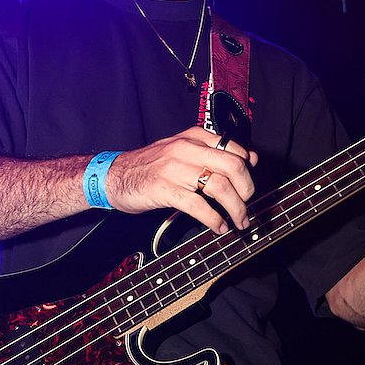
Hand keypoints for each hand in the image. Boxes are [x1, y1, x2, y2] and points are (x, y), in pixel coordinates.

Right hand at [105, 127, 257, 233]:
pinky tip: (219, 227)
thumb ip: (214, 152)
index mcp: (194, 137)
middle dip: (247, 190)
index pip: (234, 150)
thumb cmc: (150, 166)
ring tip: (239, 222)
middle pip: (233, 166)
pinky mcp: (165, 190)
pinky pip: (199, 206)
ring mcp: (176, 169)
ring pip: (220, 187)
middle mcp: (187, 149)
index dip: (249, 170)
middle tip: (247, 206)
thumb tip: (250, 158)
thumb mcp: (183, 150)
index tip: (250, 187)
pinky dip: (214, 219)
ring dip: (236, 209)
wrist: (114, 175)